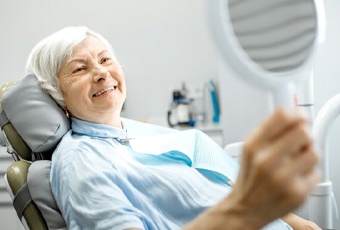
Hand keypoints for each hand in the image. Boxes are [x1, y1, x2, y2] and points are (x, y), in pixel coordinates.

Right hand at [225, 108, 320, 227]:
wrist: (245, 208)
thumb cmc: (250, 177)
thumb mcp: (250, 149)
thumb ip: (270, 130)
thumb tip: (294, 113)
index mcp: (253, 146)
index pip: (283, 116)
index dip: (297, 113)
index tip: (300, 118)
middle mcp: (266, 160)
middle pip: (304, 132)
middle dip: (305, 135)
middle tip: (299, 143)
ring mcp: (282, 178)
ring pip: (314, 152)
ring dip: (308, 156)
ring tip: (297, 162)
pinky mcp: (296, 193)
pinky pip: (316, 173)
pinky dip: (309, 174)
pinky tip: (295, 178)